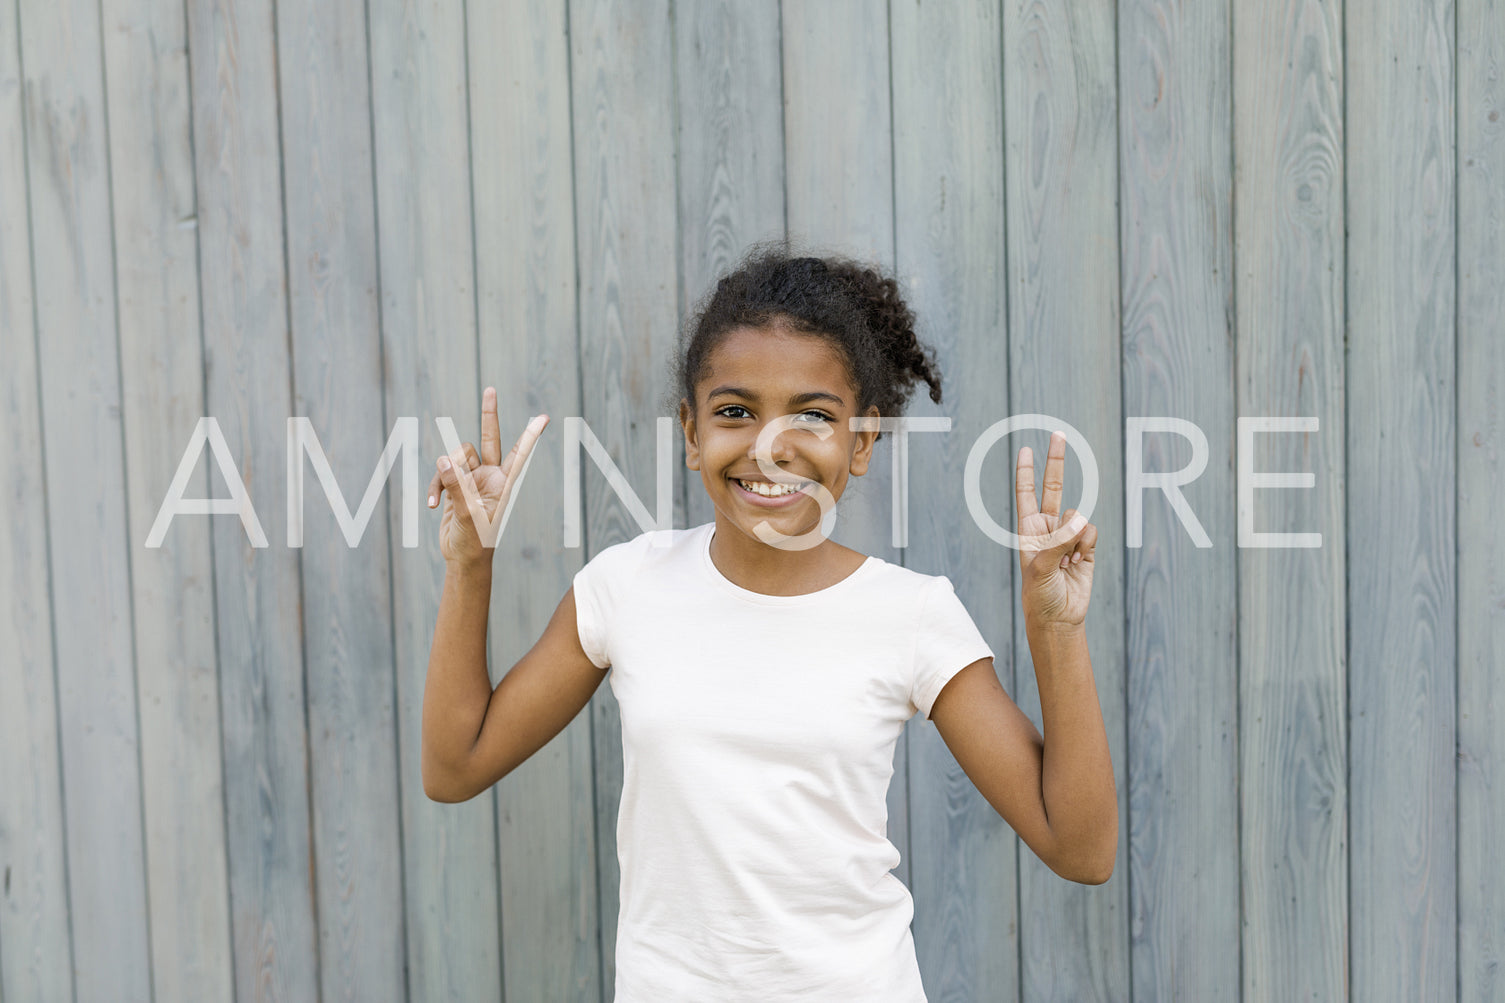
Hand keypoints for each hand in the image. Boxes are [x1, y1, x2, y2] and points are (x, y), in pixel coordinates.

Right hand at [428, 386, 547, 567]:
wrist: (463, 557)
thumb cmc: (475, 542)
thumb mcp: (468, 515)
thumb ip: (456, 486)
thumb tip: (444, 459)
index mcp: (503, 483)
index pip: (519, 454)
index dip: (530, 436)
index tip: (544, 417)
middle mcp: (489, 476)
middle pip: (489, 438)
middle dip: (488, 414)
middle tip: (491, 389)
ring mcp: (471, 478)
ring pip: (456, 456)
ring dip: (445, 473)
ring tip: (443, 498)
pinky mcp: (455, 484)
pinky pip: (442, 473)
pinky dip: (436, 485)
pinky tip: (433, 505)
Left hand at [1015, 430, 1096, 627]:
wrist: (1059, 618)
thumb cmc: (1040, 594)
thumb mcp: (1041, 569)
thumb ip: (1058, 543)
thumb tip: (1081, 519)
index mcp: (1029, 530)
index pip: (1027, 493)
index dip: (1027, 472)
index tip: (1026, 450)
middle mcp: (1048, 528)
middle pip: (1054, 487)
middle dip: (1056, 462)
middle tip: (1059, 433)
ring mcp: (1068, 536)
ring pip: (1077, 517)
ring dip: (1074, 538)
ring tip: (1066, 562)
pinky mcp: (1087, 547)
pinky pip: (1091, 532)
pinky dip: (1087, 545)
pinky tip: (1078, 562)